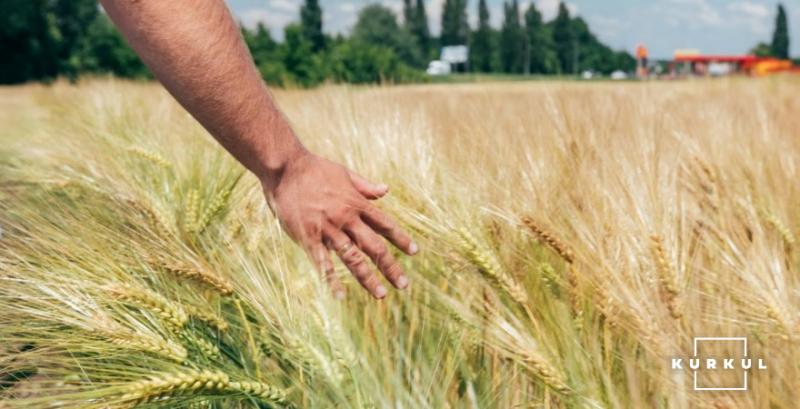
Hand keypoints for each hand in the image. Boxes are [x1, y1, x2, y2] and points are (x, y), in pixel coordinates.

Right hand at [263, 150, 417, 298]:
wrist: (285, 167)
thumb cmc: (314, 169)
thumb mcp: (344, 174)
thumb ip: (365, 186)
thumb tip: (386, 190)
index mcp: (356, 203)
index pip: (385, 225)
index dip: (401, 239)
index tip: (414, 252)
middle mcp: (346, 218)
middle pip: (374, 246)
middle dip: (390, 266)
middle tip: (403, 284)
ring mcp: (328, 229)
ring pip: (352, 258)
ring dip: (368, 278)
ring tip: (380, 294)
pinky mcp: (308, 236)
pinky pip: (322, 262)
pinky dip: (331, 279)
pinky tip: (340, 295)